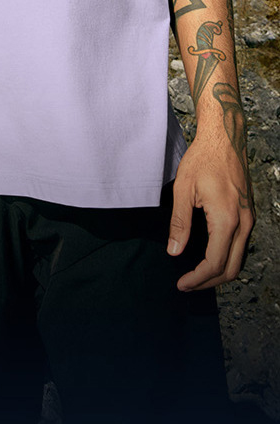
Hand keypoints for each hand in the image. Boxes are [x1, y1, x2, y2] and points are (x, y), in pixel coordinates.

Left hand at [167, 130, 253, 290]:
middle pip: (231, 268)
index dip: (197, 278)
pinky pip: (240, 246)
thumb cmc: (202, 159)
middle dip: (208, 281)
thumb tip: (174, 252)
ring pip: (238, 259)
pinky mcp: (248, 214)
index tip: (181, 284)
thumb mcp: (183, 189)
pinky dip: (225, 258)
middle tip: (187, 284)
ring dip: (218, 272)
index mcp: (227, 219)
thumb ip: (180, 223)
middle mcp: (243, 223)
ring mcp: (249, 219)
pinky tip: (208, 256)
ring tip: (195, 274)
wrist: (224, 138)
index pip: (215, 263)